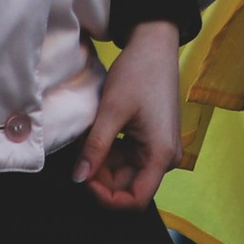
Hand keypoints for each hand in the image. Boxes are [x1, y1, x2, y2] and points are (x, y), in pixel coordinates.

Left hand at [74, 19, 182, 209]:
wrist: (154, 44)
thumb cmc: (139, 73)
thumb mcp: (112, 111)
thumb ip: (95, 148)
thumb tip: (78, 179)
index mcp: (161, 154)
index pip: (135, 199)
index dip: (106, 197)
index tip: (83, 179)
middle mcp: (165, 156)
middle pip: (127, 186)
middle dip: (99, 176)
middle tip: (78, 155)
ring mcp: (158, 148)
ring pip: (123, 173)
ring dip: (102, 163)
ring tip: (86, 141)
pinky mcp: (151, 140)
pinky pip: (127, 159)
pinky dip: (108, 152)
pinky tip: (97, 135)